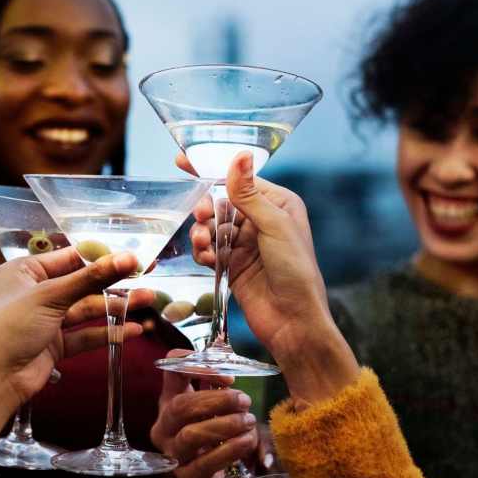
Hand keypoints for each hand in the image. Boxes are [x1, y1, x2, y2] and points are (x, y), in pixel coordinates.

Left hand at [0, 248, 152, 408]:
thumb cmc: (10, 327)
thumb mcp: (51, 296)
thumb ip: (92, 278)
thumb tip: (128, 258)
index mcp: (25, 271)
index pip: (70, 258)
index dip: (103, 257)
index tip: (133, 258)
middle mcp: (36, 292)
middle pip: (82, 284)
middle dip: (114, 283)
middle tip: (147, 278)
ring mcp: (46, 320)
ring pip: (87, 310)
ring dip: (116, 307)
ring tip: (148, 302)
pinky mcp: (55, 345)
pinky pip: (86, 335)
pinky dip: (108, 332)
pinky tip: (133, 330)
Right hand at [151, 350, 285, 477]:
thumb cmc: (214, 436)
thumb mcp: (212, 407)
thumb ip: (217, 386)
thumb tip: (228, 371)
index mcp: (168, 401)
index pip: (171, 370)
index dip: (197, 365)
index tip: (227, 377)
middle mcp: (164, 427)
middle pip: (181, 406)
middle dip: (217, 400)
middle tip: (244, 401)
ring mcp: (172, 454)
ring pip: (192, 435)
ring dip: (226, 424)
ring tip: (249, 421)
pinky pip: (206, 463)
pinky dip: (231, 449)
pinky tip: (248, 441)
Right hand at [180, 151, 359, 404]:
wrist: (292, 321)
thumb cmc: (294, 272)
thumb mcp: (274, 227)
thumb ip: (250, 194)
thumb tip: (239, 156)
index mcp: (278, 203)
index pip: (240, 178)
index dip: (212, 170)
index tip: (183, 162)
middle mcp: (261, 220)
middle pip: (221, 202)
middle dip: (205, 208)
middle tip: (200, 217)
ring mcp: (245, 244)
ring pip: (211, 226)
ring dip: (202, 232)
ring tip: (203, 243)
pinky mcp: (232, 265)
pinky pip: (209, 249)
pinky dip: (203, 252)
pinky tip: (206, 259)